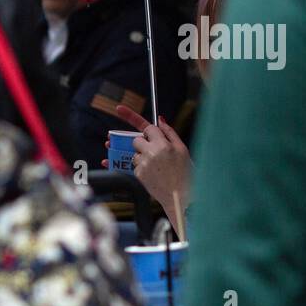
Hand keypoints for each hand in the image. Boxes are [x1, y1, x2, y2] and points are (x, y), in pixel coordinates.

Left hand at [115, 105, 191, 231]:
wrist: (181, 197)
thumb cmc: (186, 173)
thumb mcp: (183, 150)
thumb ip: (170, 133)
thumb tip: (160, 120)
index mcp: (164, 144)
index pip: (147, 127)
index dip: (132, 117)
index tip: (119, 109)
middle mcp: (151, 153)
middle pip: (137, 139)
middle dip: (142, 143)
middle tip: (153, 150)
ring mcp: (143, 164)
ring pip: (135, 154)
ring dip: (142, 156)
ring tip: (157, 167)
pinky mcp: (139, 175)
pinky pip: (135, 166)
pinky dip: (142, 168)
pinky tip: (153, 174)